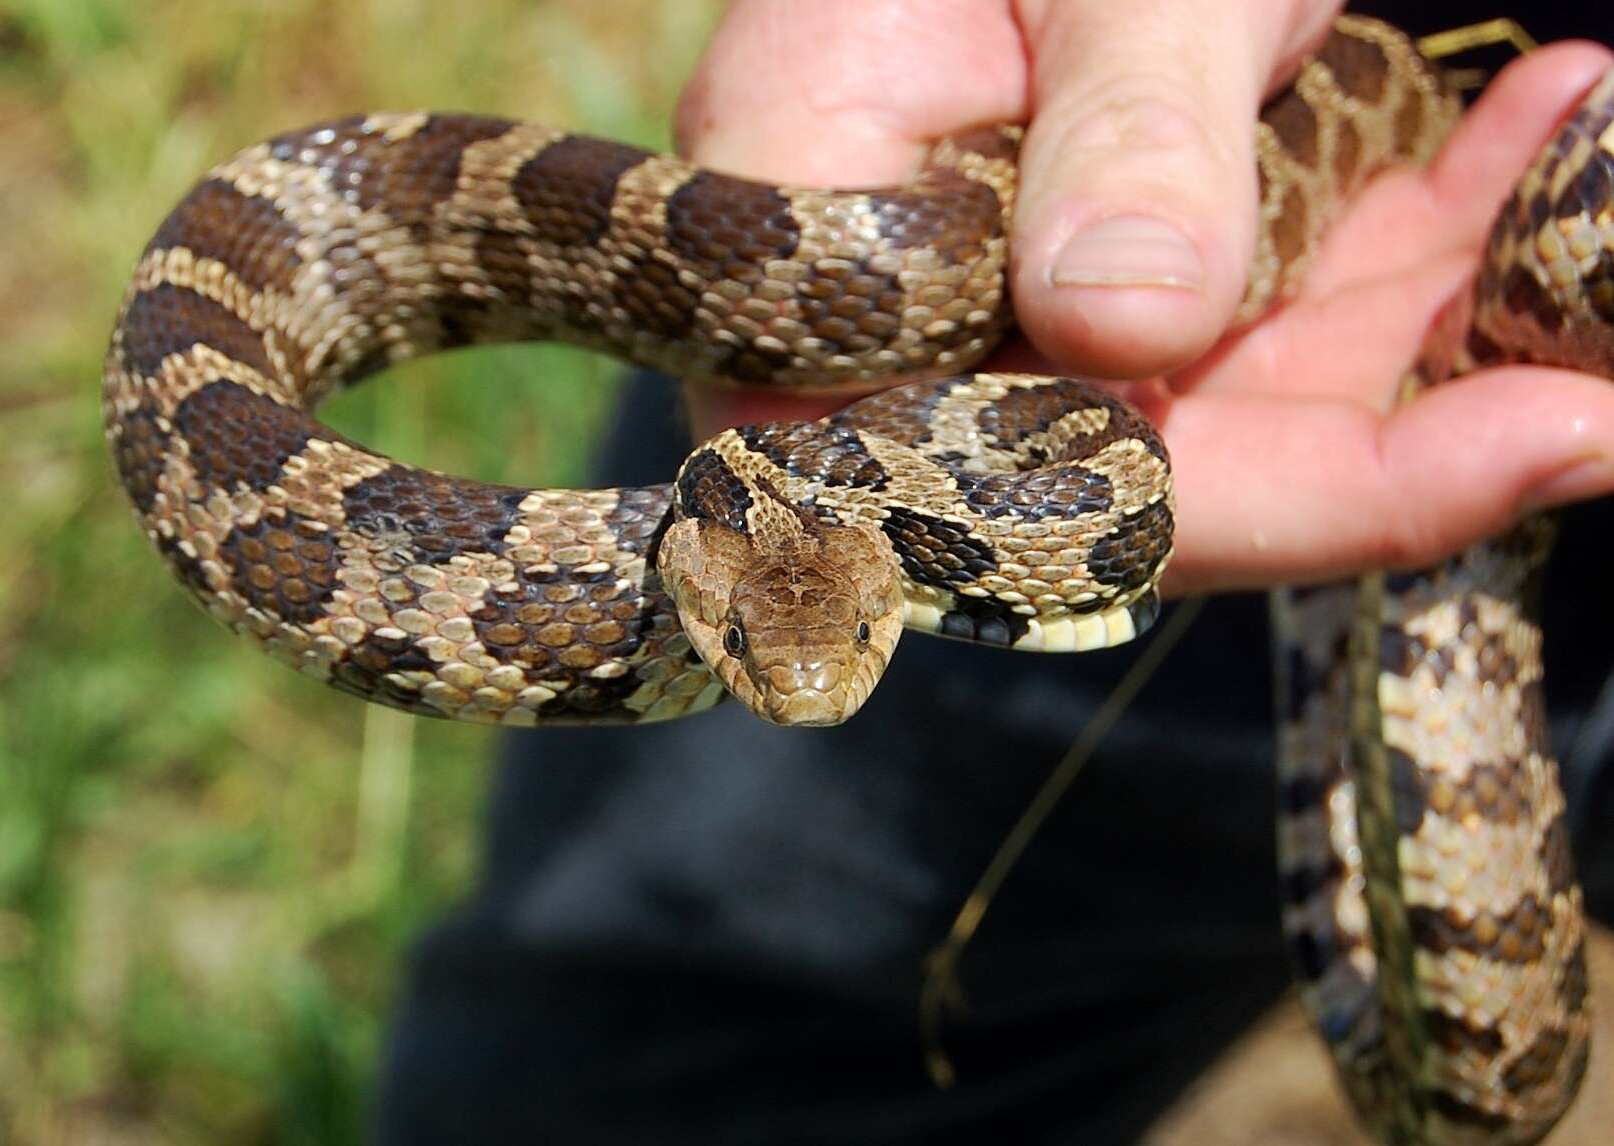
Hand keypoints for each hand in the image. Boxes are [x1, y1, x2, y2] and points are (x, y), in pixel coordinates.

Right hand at [674, 0, 1613, 595]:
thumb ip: (1116, 123)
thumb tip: (1125, 326)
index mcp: (813, 220)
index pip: (985, 456)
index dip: (1225, 499)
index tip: (1492, 457)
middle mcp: (901, 310)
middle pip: (1130, 465)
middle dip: (1376, 441)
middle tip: (1592, 404)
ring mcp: (1014, 298)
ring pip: (1226, 396)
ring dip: (1423, 332)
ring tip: (1587, 243)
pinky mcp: (1115, 264)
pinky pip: (1265, 310)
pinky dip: (1409, 243)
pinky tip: (1545, 130)